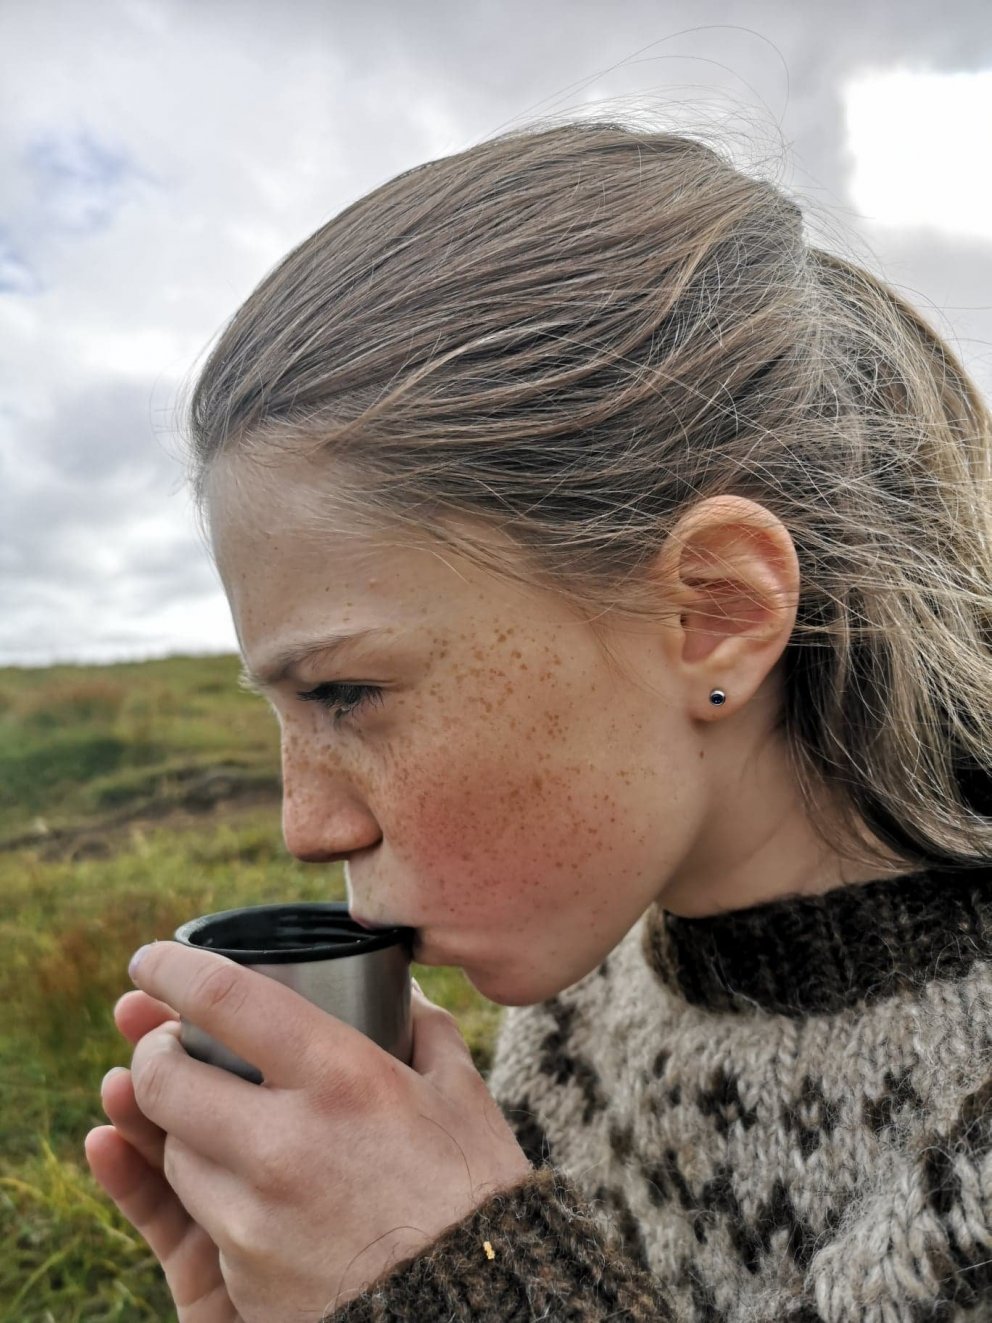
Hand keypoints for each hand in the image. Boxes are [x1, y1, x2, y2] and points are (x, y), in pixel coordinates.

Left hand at [88, 943, 531, 1321]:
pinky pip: (199, 1217)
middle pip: (165, 1078)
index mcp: (341, 1078)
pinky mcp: (242, 1276)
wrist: (473, 1310)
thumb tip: (402, 993)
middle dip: (152, 1052)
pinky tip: (242, 1179)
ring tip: (209, 1114)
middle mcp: (284, 1142)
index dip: (175, 968)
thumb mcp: (461, 1094)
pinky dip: (210, 1189)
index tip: (152, 958)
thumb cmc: (474, 1194)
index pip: (227, 1000)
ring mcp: (254, 1217)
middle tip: (165, 1044)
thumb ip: (423, 1030)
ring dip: (179, 1126)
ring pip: (172, 1150)